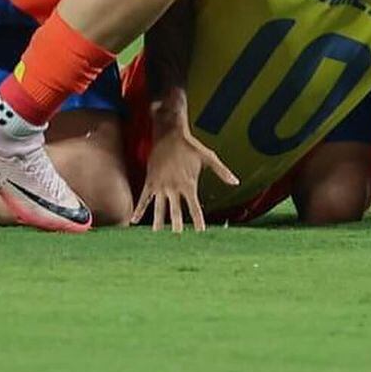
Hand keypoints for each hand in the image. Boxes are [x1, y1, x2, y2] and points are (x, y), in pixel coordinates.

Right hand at [131, 94, 237, 232]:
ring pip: (158, 207)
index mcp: (188, 183)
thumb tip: (236, 182)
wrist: (169, 134)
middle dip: (177, 224)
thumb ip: (222, 171)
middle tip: (178, 237)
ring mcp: (160, 185)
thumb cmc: (190, 146)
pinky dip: (139, 209)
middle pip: (175, 210)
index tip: (201, 231)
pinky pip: (143, 199)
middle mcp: (173, 187)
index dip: (198, 219)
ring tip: (157, 234)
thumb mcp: (209, 157)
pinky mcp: (150, 181)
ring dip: (158, 222)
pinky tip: (134, 221)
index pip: (194, 206)